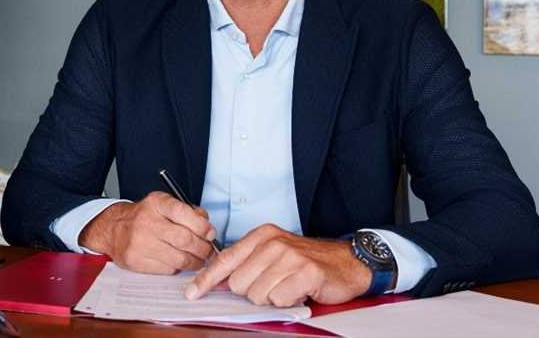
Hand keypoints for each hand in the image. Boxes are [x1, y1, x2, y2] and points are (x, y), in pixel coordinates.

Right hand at [79, 191, 216, 274]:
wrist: (114, 229)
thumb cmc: (144, 217)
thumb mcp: (165, 205)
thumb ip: (189, 213)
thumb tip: (208, 229)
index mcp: (156, 203)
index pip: (184, 213)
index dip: (203, 227)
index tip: (210, 234)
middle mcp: (147, 222)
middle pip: (185, 239)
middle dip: (203, 248)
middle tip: (208, 250)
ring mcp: (140, 243)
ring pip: (179, 259)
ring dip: (195, 261)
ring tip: (198, 259)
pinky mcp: (136, 261)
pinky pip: (168, 269)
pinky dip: (178, 268)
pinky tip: (178, 262)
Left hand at [186, 224, 371, 305]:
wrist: (346, 262)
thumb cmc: (306, 261)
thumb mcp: (273, 255)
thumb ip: (245, 265)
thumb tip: (216, 283)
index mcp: (261, 236)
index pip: (225, 260)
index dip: (206, 280)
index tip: (192, 294)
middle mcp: (273, 242)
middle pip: (238, 283)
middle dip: (253, 292)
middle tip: (273, 285)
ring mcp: (290, 256)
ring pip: (258, 294)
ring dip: (272, 298)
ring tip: (287, 286)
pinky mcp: (306, 271)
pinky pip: (280, 299)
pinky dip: (288, 301)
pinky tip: (299, 290)